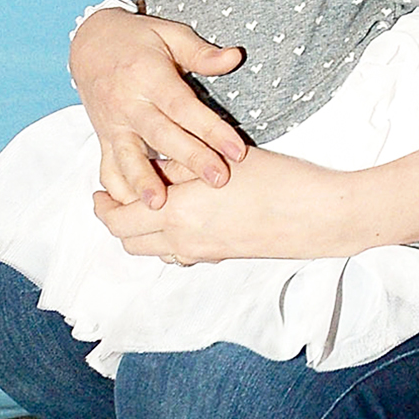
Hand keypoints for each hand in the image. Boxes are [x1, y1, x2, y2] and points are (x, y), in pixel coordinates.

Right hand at [69, 8, 248, 207]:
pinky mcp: (104, 137)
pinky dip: (118, 187)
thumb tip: (235, 58)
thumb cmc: (137, 39)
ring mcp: (113, 123)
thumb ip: (201, 52)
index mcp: (149, 77)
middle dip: (190, 159)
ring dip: (143, 181)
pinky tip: (131, 208)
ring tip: (159, 205)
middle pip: (162, 135)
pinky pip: (108, 166)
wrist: (89, 43)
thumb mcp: (170, 34)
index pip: (183, 107)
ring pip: (128, 156)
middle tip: (218, 179)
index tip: (237, 150)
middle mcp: (128, 103)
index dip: (211, 129)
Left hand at [95, 146, 349, 263]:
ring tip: (154, 204)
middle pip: (129, 241)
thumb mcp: (221, 161)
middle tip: (119, 198)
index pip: (118, 220)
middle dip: (118, 221)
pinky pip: (181, 254)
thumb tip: (152, 168)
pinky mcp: (223, 256)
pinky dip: (170, 240)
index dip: (102, 207)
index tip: (100, 193)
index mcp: (178, 213)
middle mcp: (184, 240)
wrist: (319, 215)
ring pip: (154, 251)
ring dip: (144, 232)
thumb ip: (180, 167)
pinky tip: (187, 217)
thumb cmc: (278, 180)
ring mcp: (204, 253)